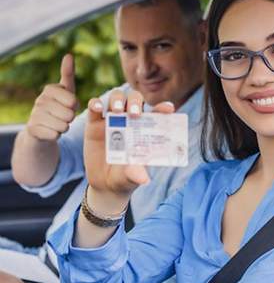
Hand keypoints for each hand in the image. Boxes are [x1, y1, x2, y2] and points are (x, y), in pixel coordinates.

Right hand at [26, 54, 76, 141]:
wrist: (40, 128)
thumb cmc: (58, 106)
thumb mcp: (66, 90)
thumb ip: (68, 74)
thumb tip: (68, 55)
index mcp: (49, 89)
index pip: (73, 101)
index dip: (75, 107)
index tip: (68, 105)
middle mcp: (40, 100)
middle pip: (69, 115)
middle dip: (70, 118)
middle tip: (62, 116)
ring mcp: (35, 114)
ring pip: (63, 126)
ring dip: (64, 127)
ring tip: (56, 123)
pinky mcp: (32, 129)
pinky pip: (55, 135)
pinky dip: (56, 136)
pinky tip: (50, 131)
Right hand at [84, 89, 174, 210]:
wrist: (104, 184)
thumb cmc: (125, 177)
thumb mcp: (131, 177)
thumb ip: (135, 174)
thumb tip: (144, 179)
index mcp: (145, 129)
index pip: (156, 113)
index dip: (163, 108)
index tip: (169, 109)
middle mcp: (130, 120)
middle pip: (135, 99)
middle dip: (136, 102)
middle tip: (134, 113)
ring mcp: (112, 119)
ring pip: (116, 98)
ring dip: (117, 99)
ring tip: (117, 110)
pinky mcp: (94, 123)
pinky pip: (94, 107)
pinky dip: (96, 103)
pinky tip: (98, 108)